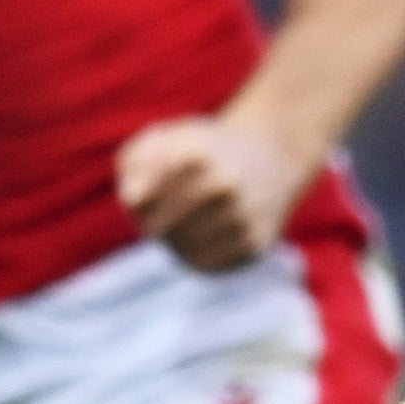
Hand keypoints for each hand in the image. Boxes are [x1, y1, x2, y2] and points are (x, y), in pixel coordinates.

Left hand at [119, 113, 313, 271]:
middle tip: (171, 208)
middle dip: (153, 222)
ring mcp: (242, 217)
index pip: (137, 202)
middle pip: (156, 229)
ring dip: (175, 240)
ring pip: (181, 251)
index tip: (154, 188)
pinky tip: (210, 233)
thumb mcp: (165, 139)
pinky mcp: (254, 245)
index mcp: (196, 154)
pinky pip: (205, 264)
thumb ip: (136, 164)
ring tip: (192, 218)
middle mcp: (223, 185)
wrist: (273, 156)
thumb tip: (131, 200)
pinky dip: (198, 254)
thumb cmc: (203, 152)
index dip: (137, 200)